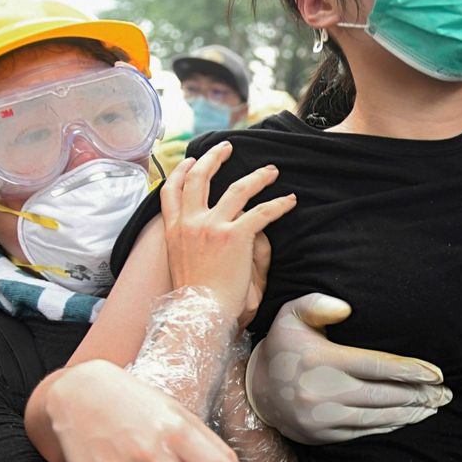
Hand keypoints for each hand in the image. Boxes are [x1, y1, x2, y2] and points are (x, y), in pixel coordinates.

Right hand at [162, 140, 295, 319]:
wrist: (198, 314)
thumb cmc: (195, 300)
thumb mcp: (184, 264)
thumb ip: (198, 241)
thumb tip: (220, 228)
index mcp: (174, 231)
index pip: (170, 190)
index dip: (181, 171)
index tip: (191, 160)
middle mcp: (189, 223)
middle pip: (199, 178)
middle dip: (214, 158)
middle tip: (227, 147)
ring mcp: (211, 227)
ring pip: (236, 189)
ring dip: (257, 177)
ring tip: (271, 171)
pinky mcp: (234, 236)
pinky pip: (262, 212)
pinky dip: (279, 204)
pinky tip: (290, 201)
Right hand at [246, 293, 451, 443]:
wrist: (255, 391)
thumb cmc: (283, 346)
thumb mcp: (290, 315)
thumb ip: (316, 305)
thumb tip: (347, 308)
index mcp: (321, 361)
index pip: (376, 366)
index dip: (409, 370)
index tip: (436, 373)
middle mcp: (323, 392)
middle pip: (383, 395)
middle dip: (418, 394)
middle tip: (445, 393)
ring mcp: (323, 418)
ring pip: (377, 416)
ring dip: (410, 413)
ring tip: (434, 407)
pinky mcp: (323, 436)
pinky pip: (364, 431)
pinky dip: (389, 425)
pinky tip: (408, 419)